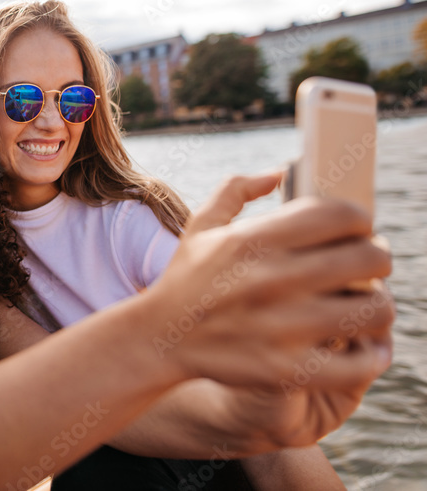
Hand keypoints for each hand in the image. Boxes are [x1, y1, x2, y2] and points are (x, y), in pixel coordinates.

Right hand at [146, 173, 393, 405]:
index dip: (361, 220)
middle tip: (369, 269)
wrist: (159, 338)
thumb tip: (280, 171)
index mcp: (256, 239)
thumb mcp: (201, 225)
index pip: (343, 216)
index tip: (357, 232)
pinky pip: (358, 364)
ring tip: (367, 307)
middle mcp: (272, 279)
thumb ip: (237, 188)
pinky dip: (372, 356)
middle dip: (378, 260)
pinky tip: (363, 347)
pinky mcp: (286, 368)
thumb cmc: (186, 278)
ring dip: (379, 307)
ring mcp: (281, 326)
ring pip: (375, 310)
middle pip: (369, 259)